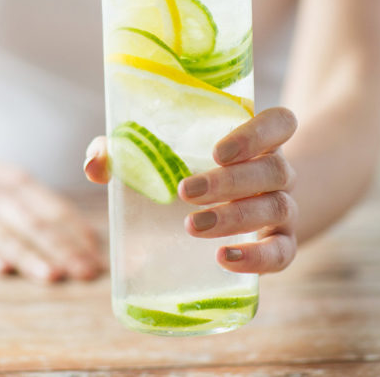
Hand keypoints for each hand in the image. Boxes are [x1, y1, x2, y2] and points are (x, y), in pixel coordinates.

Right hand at [0, 138, 104, 282]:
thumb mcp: (11, 180)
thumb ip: (45, 207)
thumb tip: (87, 239)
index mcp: (17, 181)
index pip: (53, 210)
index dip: (77, 236)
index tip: (96, 260)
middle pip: (33, 224)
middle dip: (62, 250)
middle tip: (84, 273)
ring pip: (2, 235)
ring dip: (29, 256)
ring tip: (53, 276)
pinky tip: (1, 269)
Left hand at [84, 107, 298, 273]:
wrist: (239, 209)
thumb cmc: (191, 171)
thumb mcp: (161, 155)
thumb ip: (123, 151)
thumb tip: (95, 164)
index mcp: (256, 139)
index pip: (280, 123)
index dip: (258, 132)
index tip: (218, 151)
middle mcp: (277, 171)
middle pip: (273, 169)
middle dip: (229, 182)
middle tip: (185, 192)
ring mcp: (284, 209)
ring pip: (277, 208)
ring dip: (235, 217)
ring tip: (192, 225)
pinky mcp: (280, 245)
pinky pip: (282, 253)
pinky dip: (257, 258)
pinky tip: (224, 258)